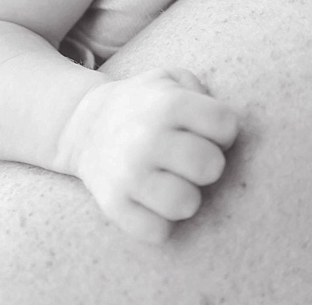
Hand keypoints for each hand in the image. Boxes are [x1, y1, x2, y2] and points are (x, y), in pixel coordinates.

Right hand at [59, 68, 239, 243]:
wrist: (86, 126)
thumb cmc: (144, 105)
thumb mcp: (171, 79)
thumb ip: (203, 91)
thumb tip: (222, 124)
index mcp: (168, 104)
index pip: (226, 125)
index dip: (223, 131)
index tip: (207, 132)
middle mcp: (148, 139)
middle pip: (210, 166)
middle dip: (209, 165)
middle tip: (193, 161)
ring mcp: (129, 174)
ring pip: (186, 204)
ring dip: (188, 197)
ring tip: (177, 183)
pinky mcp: (114, 205)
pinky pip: (157, 232)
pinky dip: (163, 222)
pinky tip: (156, 203)